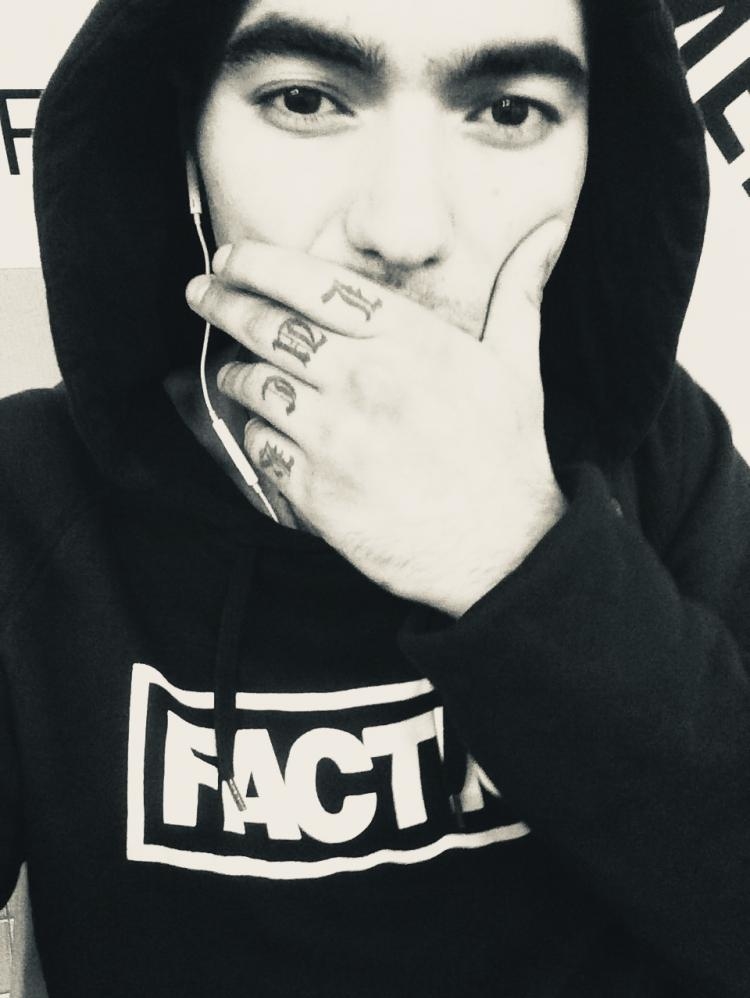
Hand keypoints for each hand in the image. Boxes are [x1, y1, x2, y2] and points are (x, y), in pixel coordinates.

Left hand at [186, 222, 567, 616]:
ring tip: (230, 368)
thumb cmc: (507, 453)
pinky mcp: (316, 488)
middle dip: (224, 302)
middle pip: (269, 326)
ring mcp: (334, 435)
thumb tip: (546, 233)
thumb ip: (517, 293)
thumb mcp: (516, 364)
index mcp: (407, 339)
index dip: (259, 263)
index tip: (229, 257)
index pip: (312, 282)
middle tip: (200, 292)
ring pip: (254, 384)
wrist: (501, 548)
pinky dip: (252, 430)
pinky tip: (258, 425)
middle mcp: (363, 378)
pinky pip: (260, 445)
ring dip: (234, 372)